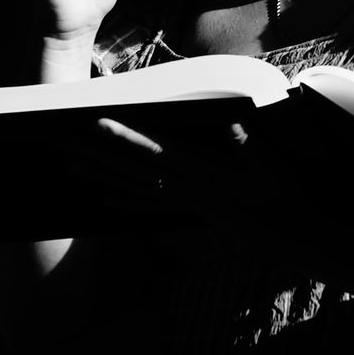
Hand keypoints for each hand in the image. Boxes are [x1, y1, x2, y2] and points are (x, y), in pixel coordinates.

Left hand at [86, 117, 289, 226]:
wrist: (290, 234)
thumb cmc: (283, 194)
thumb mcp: (270, 166)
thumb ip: (247, 143)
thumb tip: (230, 121)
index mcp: (201, 172)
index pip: (155, 150)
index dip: (125, 136)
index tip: (97, 124)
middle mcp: (186, 188)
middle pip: (133, 169)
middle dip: (98, 155)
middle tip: (63, 144)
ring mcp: (186, 201)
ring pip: (134, 187)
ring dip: (102, 177)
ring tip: (71, 168)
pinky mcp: (190, 211)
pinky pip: (149, 206)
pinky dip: (125, 202)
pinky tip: (103, 201)